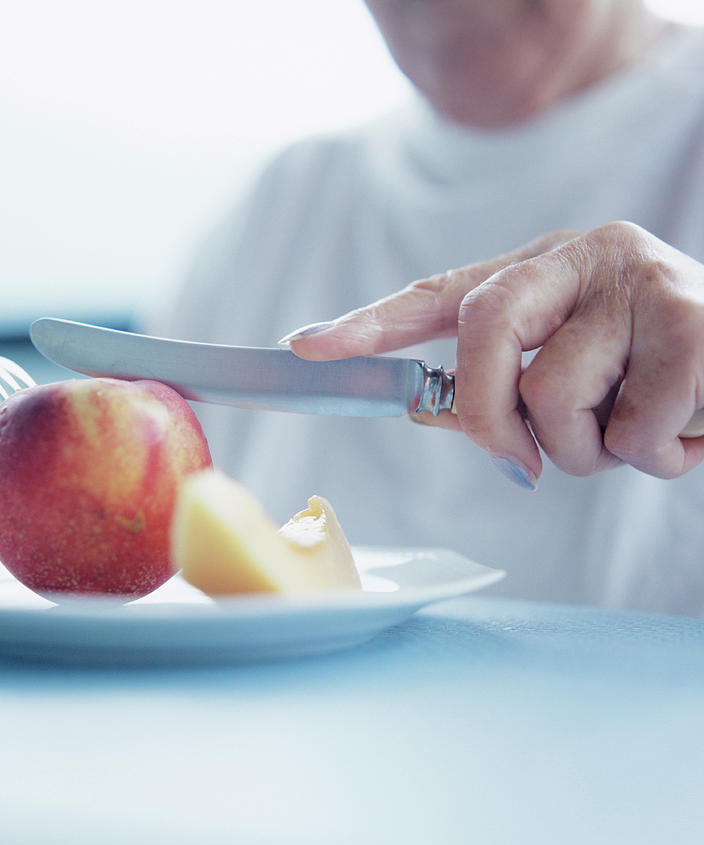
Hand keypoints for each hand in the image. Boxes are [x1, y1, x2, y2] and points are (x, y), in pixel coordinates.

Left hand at [281, 222, 703, 486]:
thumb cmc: (652, 375)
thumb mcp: (571, 374)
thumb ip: (500, 390)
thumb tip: (426, 411)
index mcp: (540, 271)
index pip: (438, 293)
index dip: (369, 322)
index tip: (305, 346)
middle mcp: (582, 257)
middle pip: (483, 329)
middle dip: (491, 416)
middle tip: (524, 461)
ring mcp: (639, 280)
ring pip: (554, 395)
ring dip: (588, 450)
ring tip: (634, 433)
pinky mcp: (699, 317)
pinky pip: (634, 426)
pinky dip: (651, 456)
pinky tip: (685, 433)